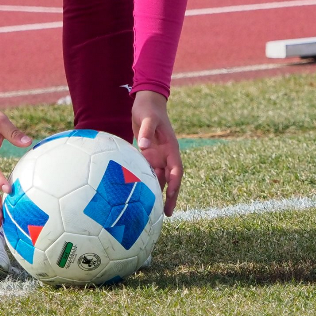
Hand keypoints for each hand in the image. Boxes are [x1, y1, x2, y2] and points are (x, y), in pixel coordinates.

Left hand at [131, 90, 182, 215]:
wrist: (146, 102)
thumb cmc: (148, 108)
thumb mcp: (147, 118)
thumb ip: (146, 131)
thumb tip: (144, 147)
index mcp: (171, 148)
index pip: (176, 171)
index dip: (175, 185)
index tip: (172, 199)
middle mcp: (165, 154)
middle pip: (169, 179)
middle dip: (170, 196)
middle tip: (168, 214)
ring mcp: (157, 155)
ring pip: (159, 178)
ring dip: (157, 192)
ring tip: (153, 210)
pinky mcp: (148, 154)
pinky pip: (148, 171)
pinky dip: (146, 182)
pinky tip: (139, 194)